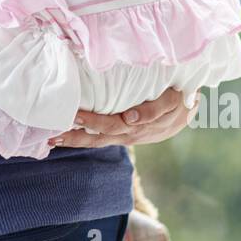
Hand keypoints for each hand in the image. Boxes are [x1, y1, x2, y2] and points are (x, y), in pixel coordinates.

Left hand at [47, 86, 197, 148]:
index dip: (92, 121)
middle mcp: (130, 134)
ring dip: (75, 140)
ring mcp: (127, 136)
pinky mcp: (125, 135)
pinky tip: (68, 136)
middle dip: (74, 136)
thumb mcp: (173, 102)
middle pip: (98, 137)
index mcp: (140, 125)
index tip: (73, 116)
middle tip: (52, 133)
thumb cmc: (178, 99)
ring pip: (98, 141)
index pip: (111, 124)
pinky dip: (83, 138)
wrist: (188, 109)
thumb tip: (129, 118)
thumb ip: (154, 110)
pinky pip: (102, 139)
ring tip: (52, 139)